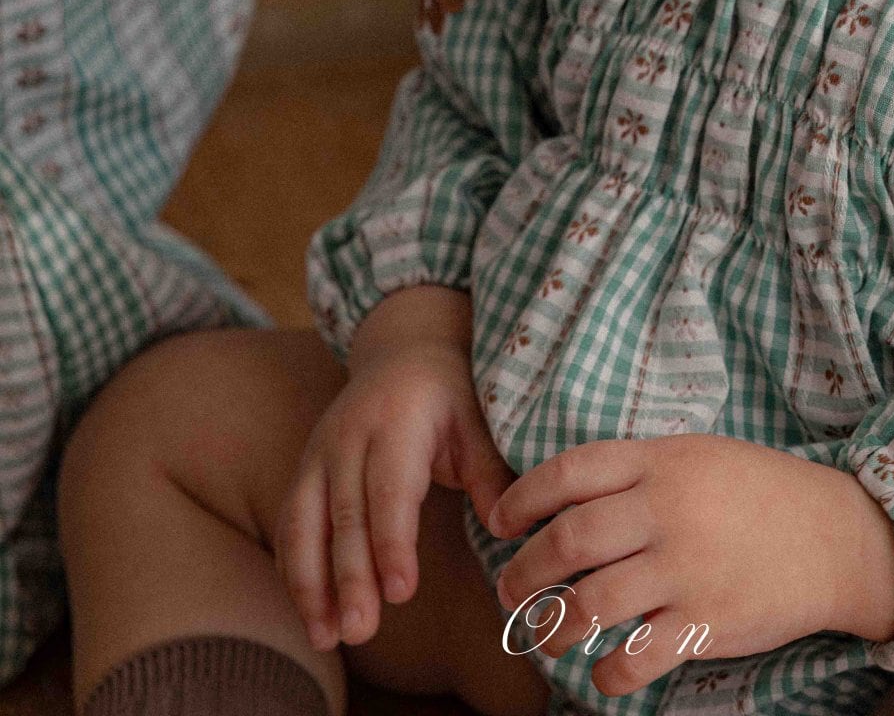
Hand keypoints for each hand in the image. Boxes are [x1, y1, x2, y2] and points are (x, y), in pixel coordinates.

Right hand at [273, 335, 515, 653]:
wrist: (402, 350)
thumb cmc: (448, 395)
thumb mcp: (476, 422)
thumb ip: (489, 472)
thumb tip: (507, 527)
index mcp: (397, 422)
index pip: (390, 490)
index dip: (392, 543)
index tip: (400, 594)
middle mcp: (349, 436)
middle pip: (343, 514)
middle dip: (349, 577)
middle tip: (361, 631)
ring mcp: (319, 452)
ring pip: (304, 522)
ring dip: (310, 583)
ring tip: (326, 638)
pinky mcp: (304, 469)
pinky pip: (291, 523)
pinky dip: (294, 569)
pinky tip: (309, 612)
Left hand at [487, 434, 893, 698]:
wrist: (835, 536)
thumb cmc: (759, 492)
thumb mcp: (697, 455)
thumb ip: (638, 469)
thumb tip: (566, 494)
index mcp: (661, 461)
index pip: (569, 472)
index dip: (522, 498)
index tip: (498, 521)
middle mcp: (666, 510)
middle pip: (568, 540)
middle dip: (524, 571)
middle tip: (509, 591)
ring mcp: (685, 568)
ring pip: (590, 603)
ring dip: (552, 627)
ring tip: (544, 635)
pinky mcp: (705, 620)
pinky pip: (636, 657)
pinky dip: (607, 673)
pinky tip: (601, 673)